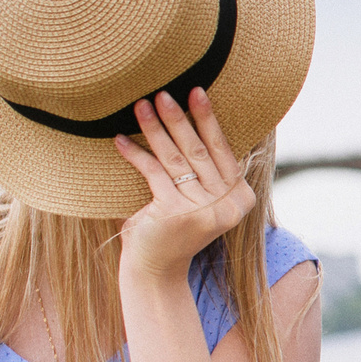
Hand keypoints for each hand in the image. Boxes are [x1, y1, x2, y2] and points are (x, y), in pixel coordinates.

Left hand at [113, 89, 258, 277]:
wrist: (156, 270)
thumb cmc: (173, 228)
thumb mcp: (200, 199)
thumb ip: (207, 171)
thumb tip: (196, 121)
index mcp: (241, 197)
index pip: (223, 150)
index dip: (208, 119)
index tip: (196, 91)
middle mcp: (228, 204)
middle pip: (199, 151)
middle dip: (179, 118)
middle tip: (163, 93)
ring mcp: (204, 210)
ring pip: (176, 159)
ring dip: (155, 129)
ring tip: (140, 106)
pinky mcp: (176, 213)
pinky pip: (154, 174)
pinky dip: (136, 155)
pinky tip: (119, 141)